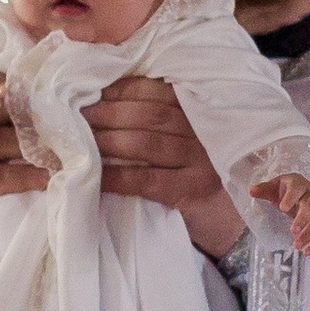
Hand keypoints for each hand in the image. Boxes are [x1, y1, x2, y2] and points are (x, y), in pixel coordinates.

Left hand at [84, 77, 243, 258]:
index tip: (92, 90)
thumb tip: (105, 101)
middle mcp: (204, 132)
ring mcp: (200, 162)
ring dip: (108, 140)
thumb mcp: (187, 140)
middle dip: (109, 112)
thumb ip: (160, 120)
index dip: (123, 89)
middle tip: (79, 114)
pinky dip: (117, 177)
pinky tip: (96, 177)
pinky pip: (146, 180)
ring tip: (81, 140)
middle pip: (149, 115)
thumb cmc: (197, 173)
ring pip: (146, 144)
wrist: (230, 221)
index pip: (158, 91)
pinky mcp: (191, 191)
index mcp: (200, 112)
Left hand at [252, 174, 309, 255]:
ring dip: (309, 235)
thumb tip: (252, 192)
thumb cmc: (285, 191)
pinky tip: (307, 252)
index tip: (282, 208)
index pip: (297, 188)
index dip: (291, 198)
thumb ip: (263, 189)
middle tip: (294, 231)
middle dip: (303, 219)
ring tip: (297, 246)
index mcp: (299, 184)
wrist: (302, 192)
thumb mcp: (273, 187)